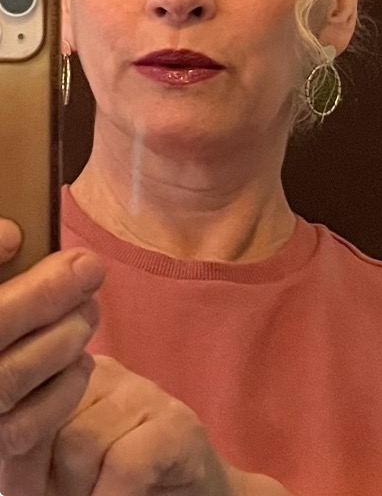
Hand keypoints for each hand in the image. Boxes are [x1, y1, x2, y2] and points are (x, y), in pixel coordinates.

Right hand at [0, 217, 103, 493]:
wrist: (17, 386)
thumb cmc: (18, 336)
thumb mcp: (13, 306)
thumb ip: (10, 279)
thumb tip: (14, 234)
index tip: (15, 235)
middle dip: (39, 297)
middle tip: (88, 268)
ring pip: (5, 380)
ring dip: (58, 339)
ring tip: (90, 312)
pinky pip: (23, 429)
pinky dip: (60, 392)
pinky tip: (82, 364)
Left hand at [11, 355, 291, 495]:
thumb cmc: (108, 488)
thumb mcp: (54, 470)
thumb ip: (25, 448)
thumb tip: (7, 435)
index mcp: (68, 374)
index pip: (23, 399)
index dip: (21, 455)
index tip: (34, 485)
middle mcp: (103, 371)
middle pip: (48, 423)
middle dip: (50, 479)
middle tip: (75, 493)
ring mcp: (144, 393)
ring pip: (82, 443)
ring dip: (84, 493)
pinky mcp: (177, 426)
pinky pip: (126, 463)